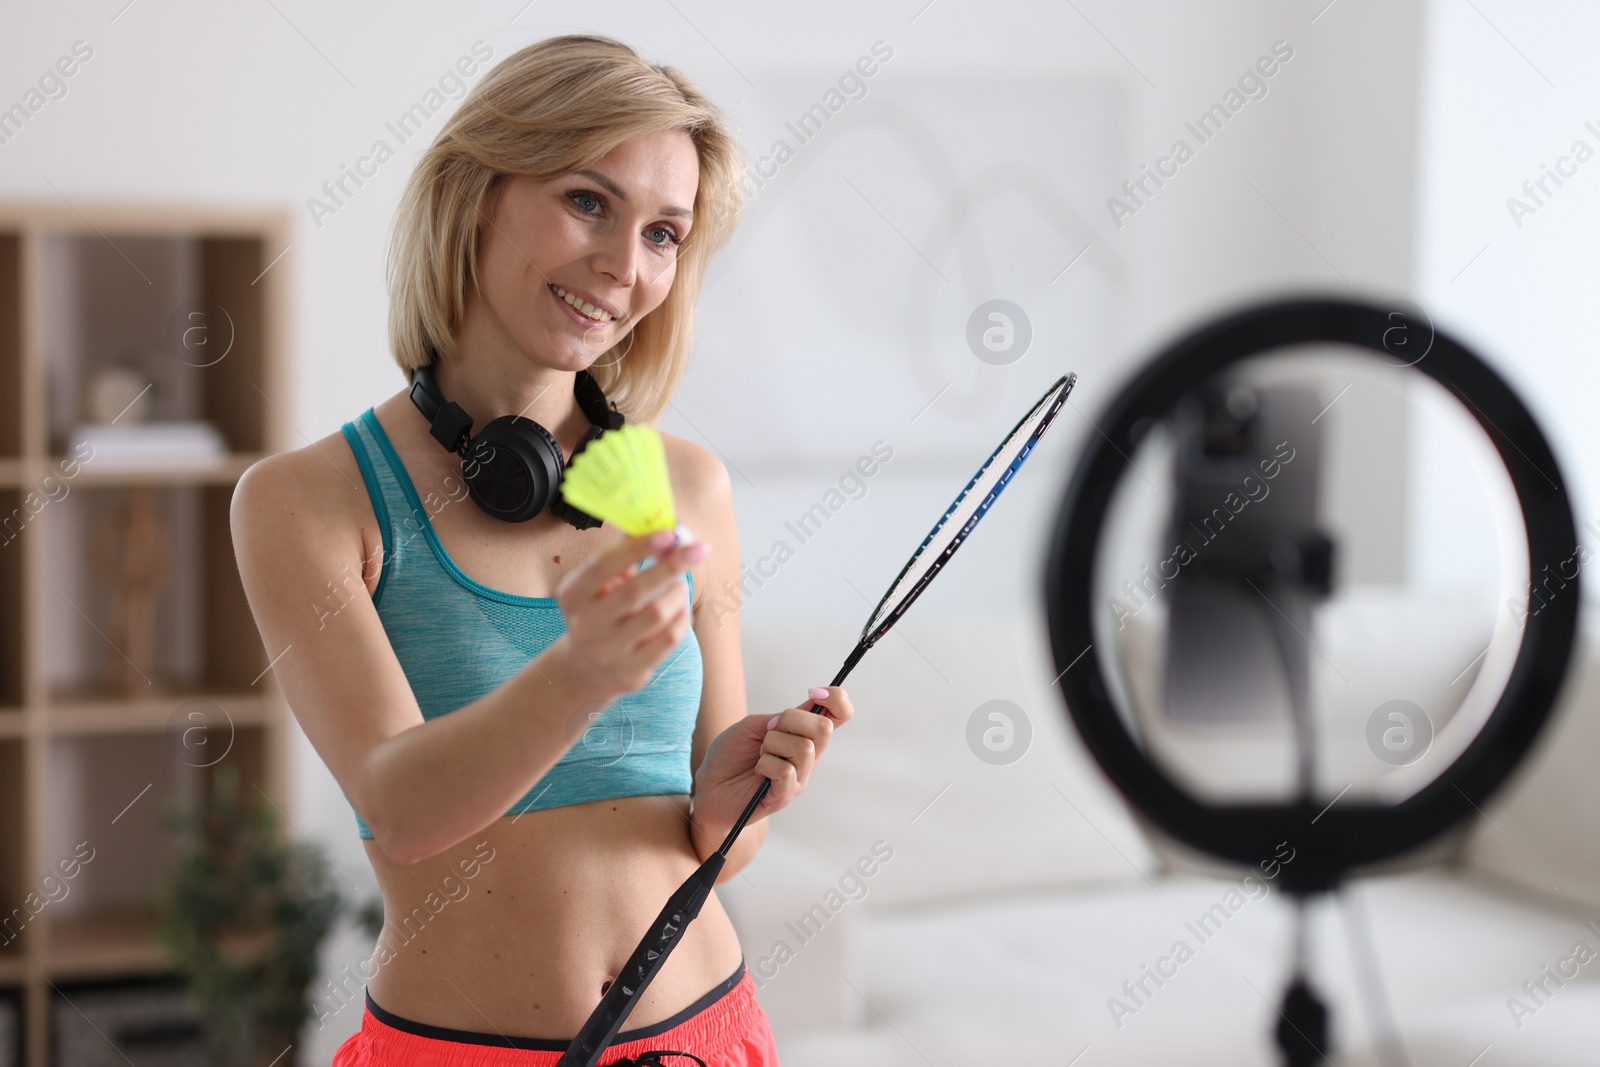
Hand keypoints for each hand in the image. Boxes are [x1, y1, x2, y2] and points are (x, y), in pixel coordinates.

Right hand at [550, 528, 707, 701]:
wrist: (583, 669)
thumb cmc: (597, 613)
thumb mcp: (597, 584)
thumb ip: (622, 554)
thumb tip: (657, 523)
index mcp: (572, 594)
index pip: (605, 565)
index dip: (639, 546)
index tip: (670, 533)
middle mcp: (585, 624)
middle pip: (635, 590)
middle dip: (671, 565)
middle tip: (698, 550)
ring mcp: (606, 651)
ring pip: (656, 614)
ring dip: (677, 593)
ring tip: (681, 585)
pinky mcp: (630, 672)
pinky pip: (668, 639)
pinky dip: (682, 618)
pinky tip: (682, 608)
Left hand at [690, 686, 854, 839]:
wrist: (708, 787)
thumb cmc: (730, 755)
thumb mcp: (753, 725)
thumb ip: (781, 717)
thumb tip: (810, 705)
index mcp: (804, 735)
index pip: (839, 715)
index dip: (836, 699)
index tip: (815, 692)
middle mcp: (808, 756)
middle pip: (824, 729)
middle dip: (791, 720)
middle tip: (769, 730)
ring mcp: (799, 777)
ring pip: (804, 749)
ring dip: (773, 745)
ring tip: (759, 754)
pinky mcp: (785, 796)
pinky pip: (786, 772)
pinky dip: (766, 764)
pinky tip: (757, 770)